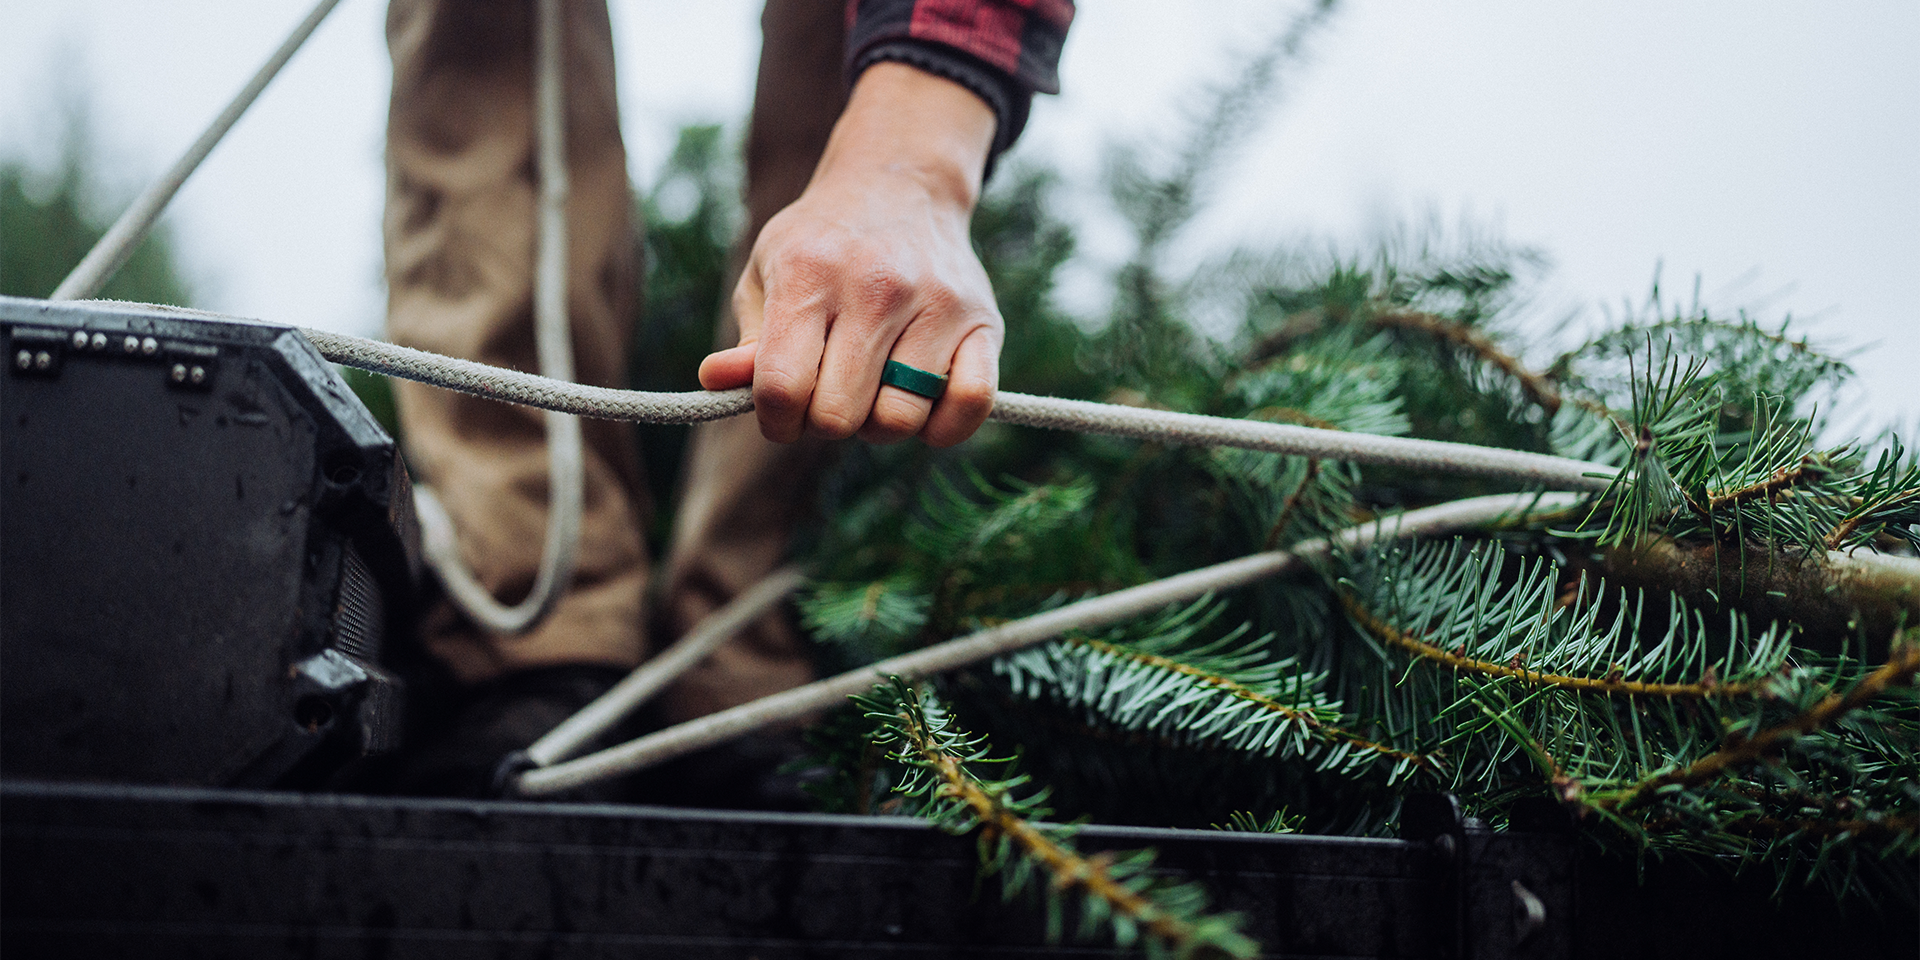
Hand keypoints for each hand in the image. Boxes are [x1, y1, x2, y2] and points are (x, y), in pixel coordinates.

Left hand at [698, 62, 1001, 447]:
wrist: (900, 186)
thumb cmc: (821, 244)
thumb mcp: (768, 273)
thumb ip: (748, 339)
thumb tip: (714, 381)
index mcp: (810, 275)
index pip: (782, 389)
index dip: (774, 420)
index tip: (781, 411)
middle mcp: (877, 287)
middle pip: (838, 416)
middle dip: (823, 423)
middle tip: (827, 393)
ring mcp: (937, 304)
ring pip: (899, 420)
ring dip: (879, 425)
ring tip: (872, 391)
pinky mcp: (984, 322)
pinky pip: (970, 405)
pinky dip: (943, 428)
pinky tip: (922, 407)